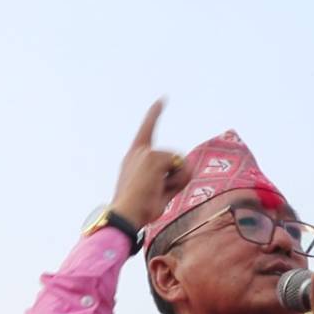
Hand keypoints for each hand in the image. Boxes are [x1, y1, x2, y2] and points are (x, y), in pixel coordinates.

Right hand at [111, 100, 192, 227]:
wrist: (126, 214)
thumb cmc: (139, 210)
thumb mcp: (157, 193)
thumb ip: (170, 179)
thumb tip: (188, 167)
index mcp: (133, 158)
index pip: (146, 131)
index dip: (154, 114)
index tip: (162, 99)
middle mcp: (138, 152)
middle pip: (174, 159)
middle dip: (176, 178)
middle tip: (157, 194)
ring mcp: (146, 153)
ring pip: (179, 163)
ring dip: (176, 180)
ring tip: (157, 192)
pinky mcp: (154, 157)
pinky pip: (180, 167)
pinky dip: (177, 180)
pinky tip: (159, 188)